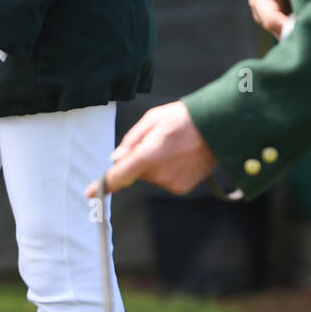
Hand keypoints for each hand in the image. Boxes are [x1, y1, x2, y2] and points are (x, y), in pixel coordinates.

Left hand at [88, 102, 216, 196]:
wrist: (221, 127)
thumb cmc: (184, 118)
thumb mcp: (153, 119)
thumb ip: (131, 141)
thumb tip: (116, 159)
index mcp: (147, 156)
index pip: (118, 176)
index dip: (102, 186)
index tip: (90, 193)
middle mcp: (158, 174)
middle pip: (136, 172)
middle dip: (140, 159)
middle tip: (160, 141)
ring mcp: (171, 184)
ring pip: (151, 176)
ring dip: (156, 164)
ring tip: (175, 146)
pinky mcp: (181, 188)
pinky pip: (165, 180)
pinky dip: (169, 170)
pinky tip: (182, 156)